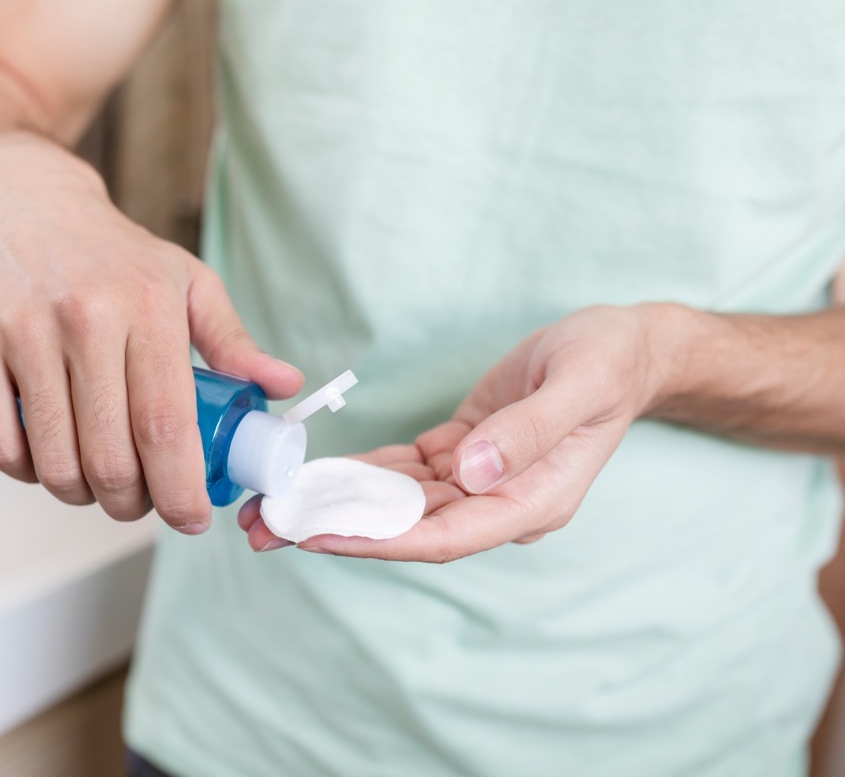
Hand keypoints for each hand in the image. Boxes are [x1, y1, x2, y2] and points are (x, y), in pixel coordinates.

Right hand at [0, 139, 303, 531]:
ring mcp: (20, 328)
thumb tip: (284, 386)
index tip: (189, 518)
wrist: (24, 198)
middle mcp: (84, 317)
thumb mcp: (185, 281)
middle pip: (109, 456)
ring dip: (77, 494)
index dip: (179, 491)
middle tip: (137, 502)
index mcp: (148, 307)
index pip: (167, 427)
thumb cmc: (113, 254)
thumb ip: (233, 339)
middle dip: (129, 502)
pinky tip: (41, 464)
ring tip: (93, 484)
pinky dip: (22, 473)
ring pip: (52, 459)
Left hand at [240, 305, 670, 560]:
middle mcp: (499, 501)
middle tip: (265, 528)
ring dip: (339, 503)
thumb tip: (471, 473)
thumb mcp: (578, 385)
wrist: (622, 347)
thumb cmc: (609, 362)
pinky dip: (362, 471)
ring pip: (398, 503)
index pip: (443, 536)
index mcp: (531, 502)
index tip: (319, 536)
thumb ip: (528, 430)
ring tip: (273, 503)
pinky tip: (318, 471)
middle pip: (407, 528)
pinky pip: (404, 470)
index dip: (378, 541)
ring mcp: (480, 480)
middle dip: (338, 528)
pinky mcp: (464, 452)